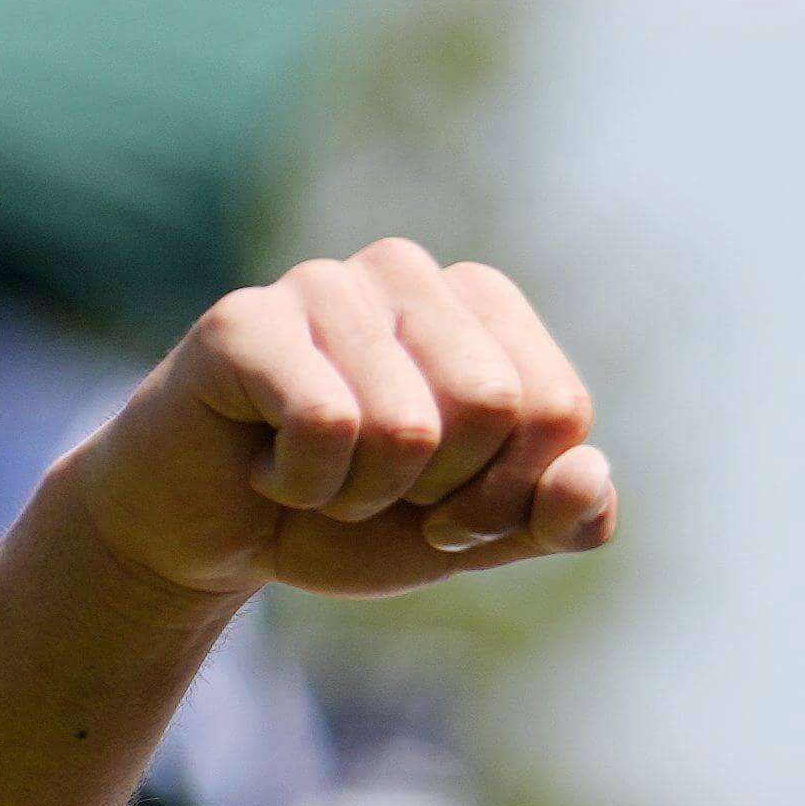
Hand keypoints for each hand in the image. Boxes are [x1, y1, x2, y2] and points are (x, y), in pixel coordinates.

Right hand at [65, 240, 618, 604]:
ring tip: (317, 473)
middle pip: (494, 406)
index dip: (509, 496)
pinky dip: (300, 486)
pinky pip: (326, 428)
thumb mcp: (474, 534)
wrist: (214, 533)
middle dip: (442, 494)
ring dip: (361, 497)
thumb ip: (556, 518)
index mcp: (482, 306)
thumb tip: (590, 475)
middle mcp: (409, 271)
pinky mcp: (245, 321)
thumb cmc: (351, 516)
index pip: (559, 409)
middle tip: (376, 493)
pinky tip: (266, 463)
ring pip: (408, 428)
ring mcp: (324, 285)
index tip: (446, 509)